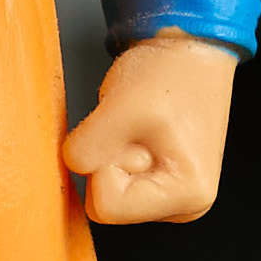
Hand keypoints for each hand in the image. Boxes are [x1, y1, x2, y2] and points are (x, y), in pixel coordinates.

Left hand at [64, 34, 237, 227]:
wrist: (188, 52)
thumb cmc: (169, 73)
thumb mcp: (121, 106)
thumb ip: (87, 147)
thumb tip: (72, 169)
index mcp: (188, 195)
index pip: (108, 208)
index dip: (103, 166)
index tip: (127, 135)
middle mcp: (187, 206)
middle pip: (109, 205)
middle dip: (109, 162)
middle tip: (134, 128)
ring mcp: (174, 198)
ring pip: (110, 194)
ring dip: (113, 156)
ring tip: (139, 127)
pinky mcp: (162, 186)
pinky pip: (117, 183)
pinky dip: (117, 154)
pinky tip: (138, 133)